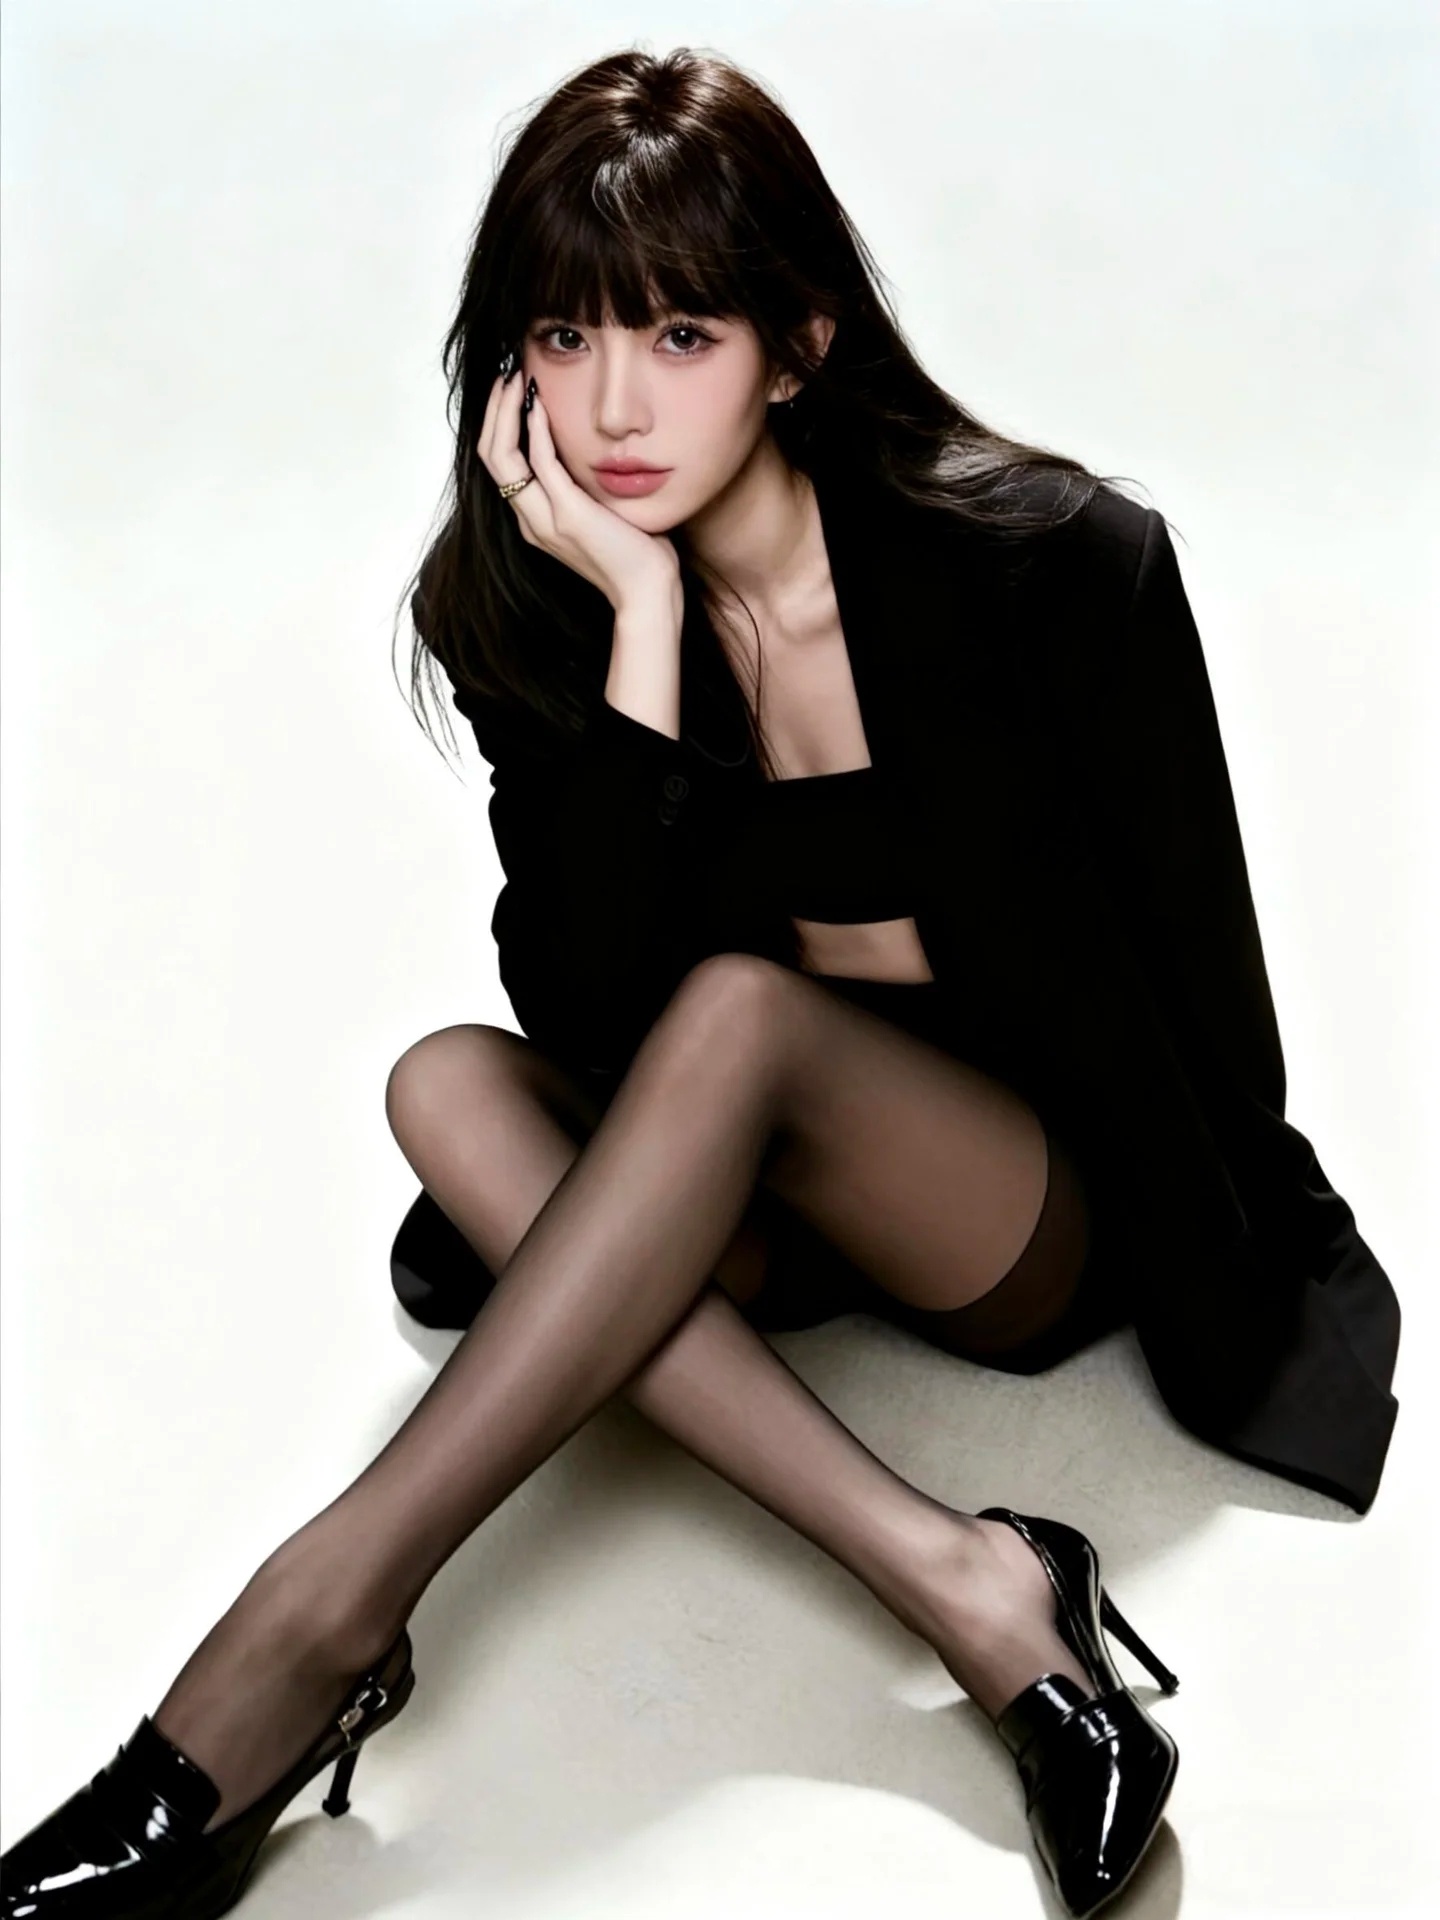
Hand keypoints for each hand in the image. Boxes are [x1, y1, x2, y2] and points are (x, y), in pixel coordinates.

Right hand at [477, 364, 681, 610]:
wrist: (647, 593)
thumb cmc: (635, 555)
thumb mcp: (601, 515)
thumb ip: (585, 488)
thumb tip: (590, 452)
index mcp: (534, 522)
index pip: (499, 465)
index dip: (498, 424)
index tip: (512, 389)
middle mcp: (530, 521)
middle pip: (489, 456)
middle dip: (494, 410)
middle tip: (507, 373)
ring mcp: (545, 521)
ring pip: (501, 456)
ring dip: (506, 410)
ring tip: (516, 378)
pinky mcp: (568, 516)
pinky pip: (540, 462)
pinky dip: (535, 428)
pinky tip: (540, 404)